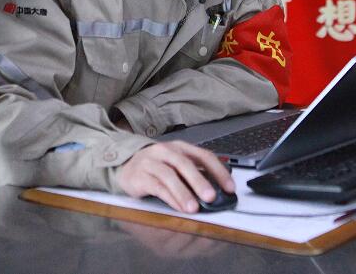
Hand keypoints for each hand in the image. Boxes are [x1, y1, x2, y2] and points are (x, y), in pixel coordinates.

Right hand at [115, 141, 233, 213]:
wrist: (126, 166)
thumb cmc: (157, 167)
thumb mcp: (176, 165)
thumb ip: (194, 174)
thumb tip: (217, 191)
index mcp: (180, 147)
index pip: (204, 156)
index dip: (219, 171)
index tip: (230, 188)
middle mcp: (166, 151)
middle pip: (185, 164)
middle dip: (200, 182)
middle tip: (211, 197)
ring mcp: (151, 162)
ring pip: (169, 176)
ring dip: (183, 193)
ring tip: (194, 208)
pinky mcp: (139, 176)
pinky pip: (157, 187)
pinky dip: (170, 198)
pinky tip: (178, 207)